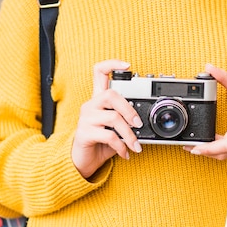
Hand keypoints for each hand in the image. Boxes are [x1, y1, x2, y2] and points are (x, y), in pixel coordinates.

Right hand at [72, 60, 142, 178]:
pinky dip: (121, 146)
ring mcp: (86, 118)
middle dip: (129, 110)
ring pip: (113, 118)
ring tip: (135, 145)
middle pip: (110, 94)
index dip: (112, 64)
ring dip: (129, 134)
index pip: (99, 72)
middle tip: (138, 124)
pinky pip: (108, 136)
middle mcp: (90, 105)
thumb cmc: (101, 142)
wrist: (83, 162)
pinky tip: (125, 153)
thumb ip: (125, 120)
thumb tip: (142, 121)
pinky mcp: (84, 133)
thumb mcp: (115, 128)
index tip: (128, 66)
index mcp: (98, 99)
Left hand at [184, 64, 226, 159]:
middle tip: (188, 147)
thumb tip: (208, 67)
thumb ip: (224, 77)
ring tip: (194, 147)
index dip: (210, 148)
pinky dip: (218, 151)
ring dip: (210, 153)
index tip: (196, 148)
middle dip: (205, 152)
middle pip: (224, 152)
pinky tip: (207, 146)